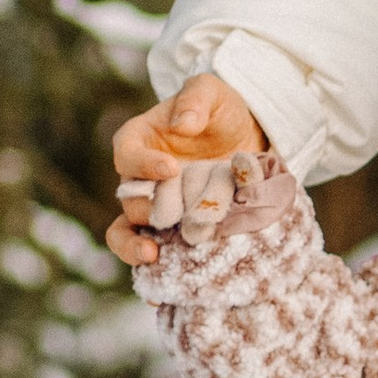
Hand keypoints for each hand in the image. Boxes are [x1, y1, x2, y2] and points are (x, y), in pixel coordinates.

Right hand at [106, 75, 269, 269]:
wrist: (250, 142)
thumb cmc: (223, 111)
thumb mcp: (213, 92)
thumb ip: (196, 98)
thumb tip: (182, 124)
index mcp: (140, 140)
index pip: (127, 153)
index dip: (143, 163)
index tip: (171, 169)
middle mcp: (140, 177)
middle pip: (128, 197)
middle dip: (144, 210)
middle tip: (166, 218)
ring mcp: (155, 207)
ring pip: (128, 232)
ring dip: (134, 247)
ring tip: (153, 256)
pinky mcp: (174, 230)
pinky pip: (152, 252)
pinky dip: (154, 270)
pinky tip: (166, 286)